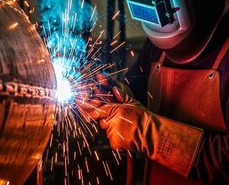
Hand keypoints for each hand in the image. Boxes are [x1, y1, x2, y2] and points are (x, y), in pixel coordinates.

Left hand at [76, 86, 203, 177]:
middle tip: (121, 119)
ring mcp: (112, 133)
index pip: (94, 109)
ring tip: (127, 127)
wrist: (151, 133)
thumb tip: (110, 85)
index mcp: (114, 110)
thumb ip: (119, 93)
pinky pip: (111, 138)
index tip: (77, 102)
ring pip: (107, 129)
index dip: (84, 106)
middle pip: (101, 120)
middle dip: (107, 118)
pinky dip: (117, 136)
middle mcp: (111, 122)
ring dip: (113, 127)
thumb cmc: (142, 116)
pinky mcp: (114, 143)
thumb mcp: (131, 101)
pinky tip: (126, 134)